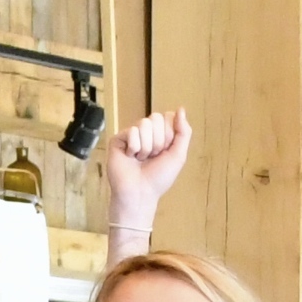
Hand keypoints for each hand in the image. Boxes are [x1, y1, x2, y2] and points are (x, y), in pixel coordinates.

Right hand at [104, 110, 192, 232]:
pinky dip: (135, 148)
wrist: (140, 193)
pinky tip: (130, 157)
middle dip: (158, 141)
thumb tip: (180, 108)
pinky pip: (131, 132)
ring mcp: (131, 134)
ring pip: (144, 124)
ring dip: (147, 147)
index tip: (165, 151)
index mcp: (161, 133)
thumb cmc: (158, 178)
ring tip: (141, 159)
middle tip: (152, 157)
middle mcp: (146, 132)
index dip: (170, 135)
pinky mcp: (118, 139)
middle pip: (156, 118)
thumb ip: (183, 131)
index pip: (168, 116)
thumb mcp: (178, 155)